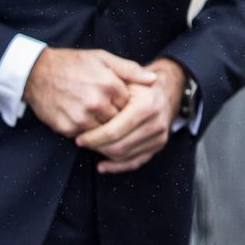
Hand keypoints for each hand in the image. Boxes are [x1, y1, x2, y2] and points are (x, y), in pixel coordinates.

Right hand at [22, 46, 152, 138]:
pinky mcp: (67, 128)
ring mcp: (81, 117)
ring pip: (104, 134)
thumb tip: (153, 80)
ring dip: (103, 129)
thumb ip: (129, 70)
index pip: (131, 107)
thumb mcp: (102, 58)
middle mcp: (97, 103)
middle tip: (109, 112)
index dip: (127, 106)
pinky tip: (83, 121)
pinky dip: (87, 133)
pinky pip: (85, 137)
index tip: (121, 103)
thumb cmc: (72, 64)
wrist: (36, 73)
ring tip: (96, 118)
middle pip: (119, 122)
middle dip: (117, 120)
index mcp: (109, 85)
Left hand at [75, 56, 185, 173]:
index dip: (94, 137)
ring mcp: (159, 137)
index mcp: (146, 106)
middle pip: (119, 146)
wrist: (166, 90)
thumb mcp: (125, 77)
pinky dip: (117, 167)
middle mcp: (156, 123)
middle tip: (82, 142)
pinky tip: (102, 166)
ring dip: (104, 154)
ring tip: (91, 147)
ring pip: (125, 156)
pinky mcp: (158, 145)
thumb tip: (90, 104)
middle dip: (97, 147)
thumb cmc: (139, 84)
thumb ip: (108, 90)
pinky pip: (136, 162)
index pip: (114, 130)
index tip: (79, 136)